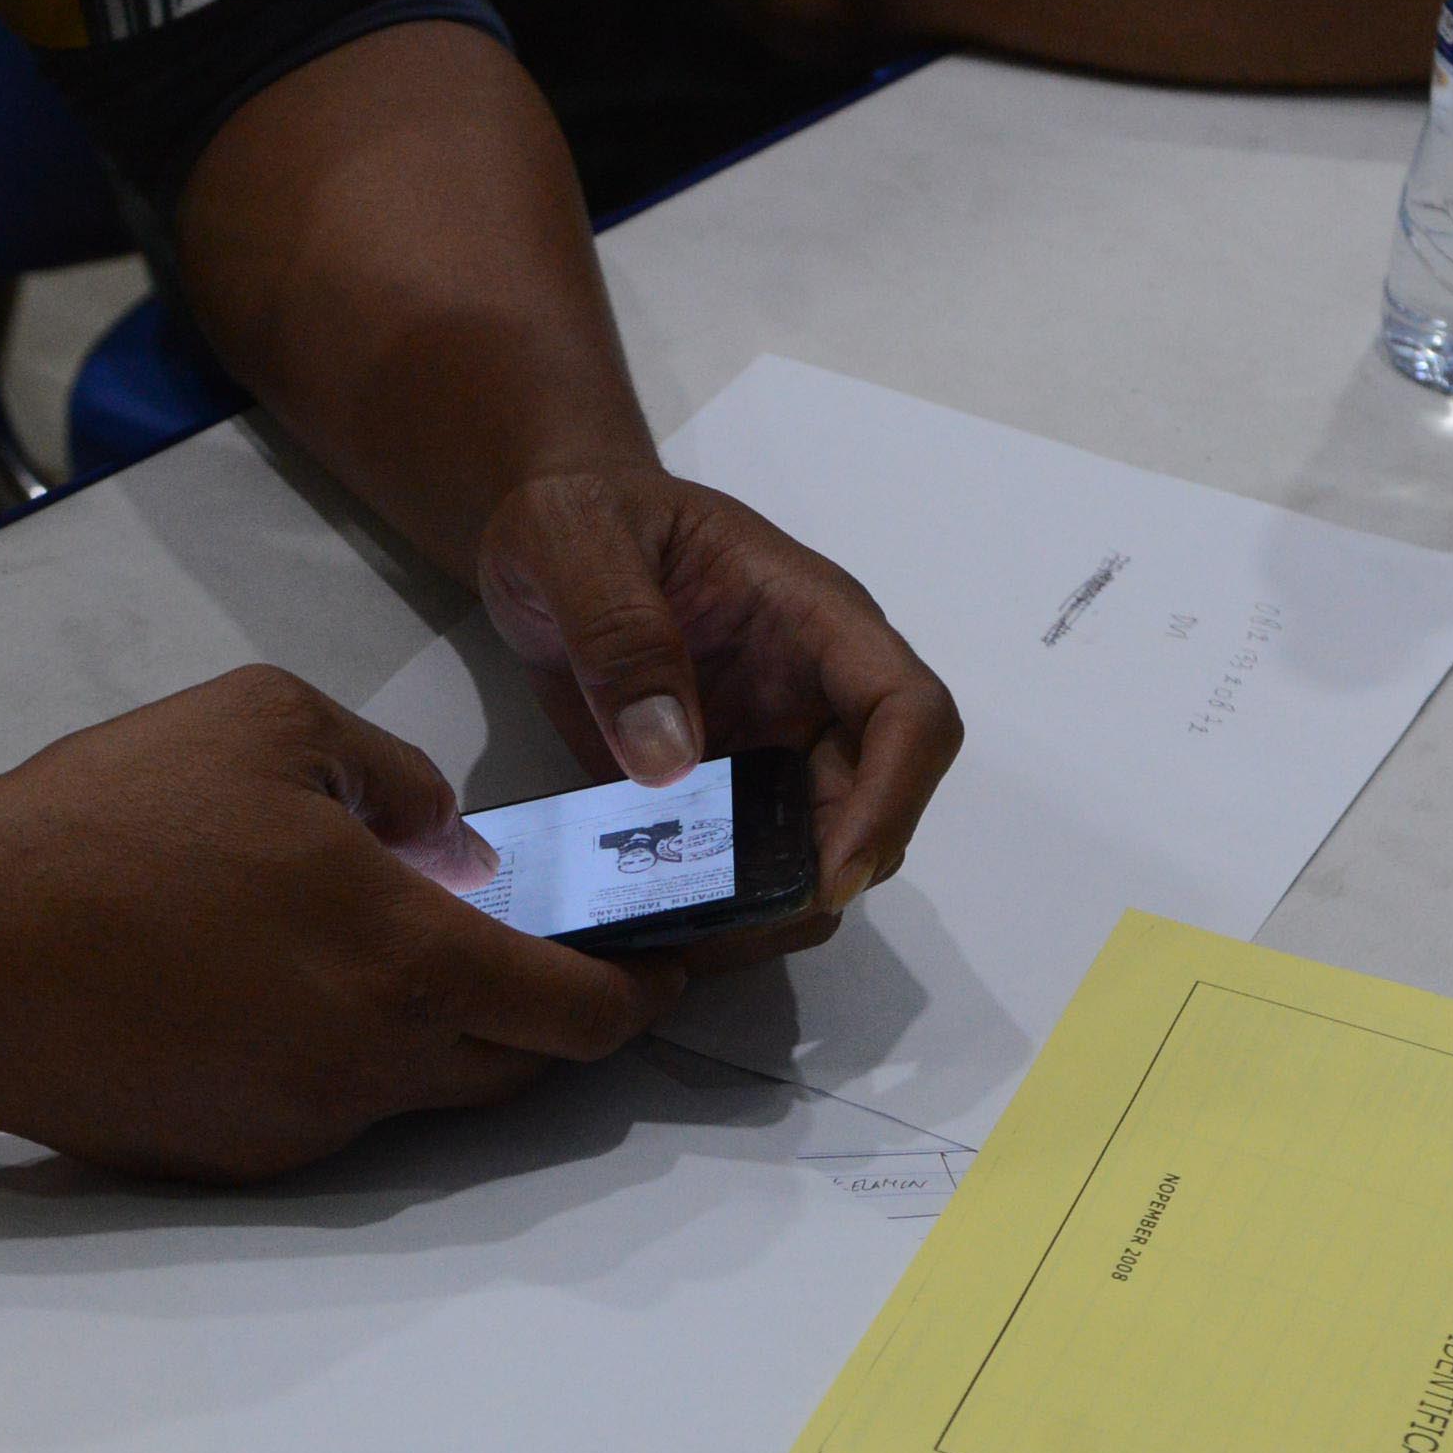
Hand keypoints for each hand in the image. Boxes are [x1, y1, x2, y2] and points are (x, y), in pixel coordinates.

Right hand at [0, 666, 681, 1179]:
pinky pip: (331, 1109)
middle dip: (553, 1016)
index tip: (663, 965)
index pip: (583, 1013)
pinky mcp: (233, 1159)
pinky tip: (280, 990)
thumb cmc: (106, 817)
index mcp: (411, 960)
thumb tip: (448, 835)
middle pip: (521, 1069)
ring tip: (393, 952)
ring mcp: (304, 1127)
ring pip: (423, 1092)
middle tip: (547, 954)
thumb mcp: (269, 720)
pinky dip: (346, 1057)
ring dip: (441, 1034)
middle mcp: (378, 1067)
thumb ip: (391, 774)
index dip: (639, 993)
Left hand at [472, 464, 963, 964]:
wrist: (543, 544)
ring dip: (767, 911)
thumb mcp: (576, 540)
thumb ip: (619, 630)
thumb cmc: (577, 514)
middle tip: (728, 931)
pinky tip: (649, 927)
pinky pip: (738, 870)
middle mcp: (812, 697)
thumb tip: (670, 761)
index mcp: (813, 621)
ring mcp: (769, 753)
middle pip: (872, 808)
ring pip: (815, 857)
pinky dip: (710, 910)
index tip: (828, 873)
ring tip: (684, 938)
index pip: (908, 712)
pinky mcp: (716, 798)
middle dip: (820, 882)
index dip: (893, 798)